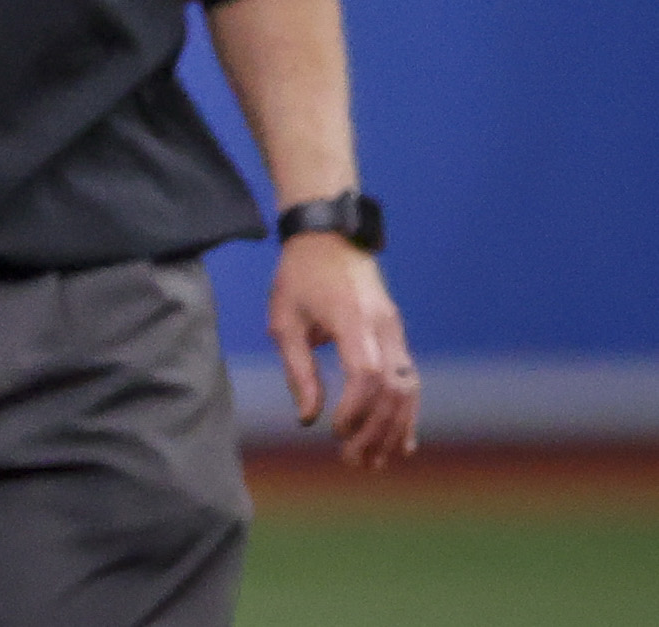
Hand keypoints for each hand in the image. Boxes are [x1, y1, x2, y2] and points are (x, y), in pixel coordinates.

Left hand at [270, 234, 420, 470]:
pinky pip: (410, 379)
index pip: (367, 374)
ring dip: (393, 428)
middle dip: (376, 430)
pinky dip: (406, 413)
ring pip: (409, 388)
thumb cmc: (298, 276)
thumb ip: (299, 370)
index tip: (335, 432)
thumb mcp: (285, 319)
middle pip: (394, 389)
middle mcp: (383, 326)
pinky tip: (401, 442)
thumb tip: (308, 419)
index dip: (355, 409)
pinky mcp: (397, 334)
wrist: (328, 235)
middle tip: (353, 460)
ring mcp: (395, 330)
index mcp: (352, 319)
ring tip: (374, 461)